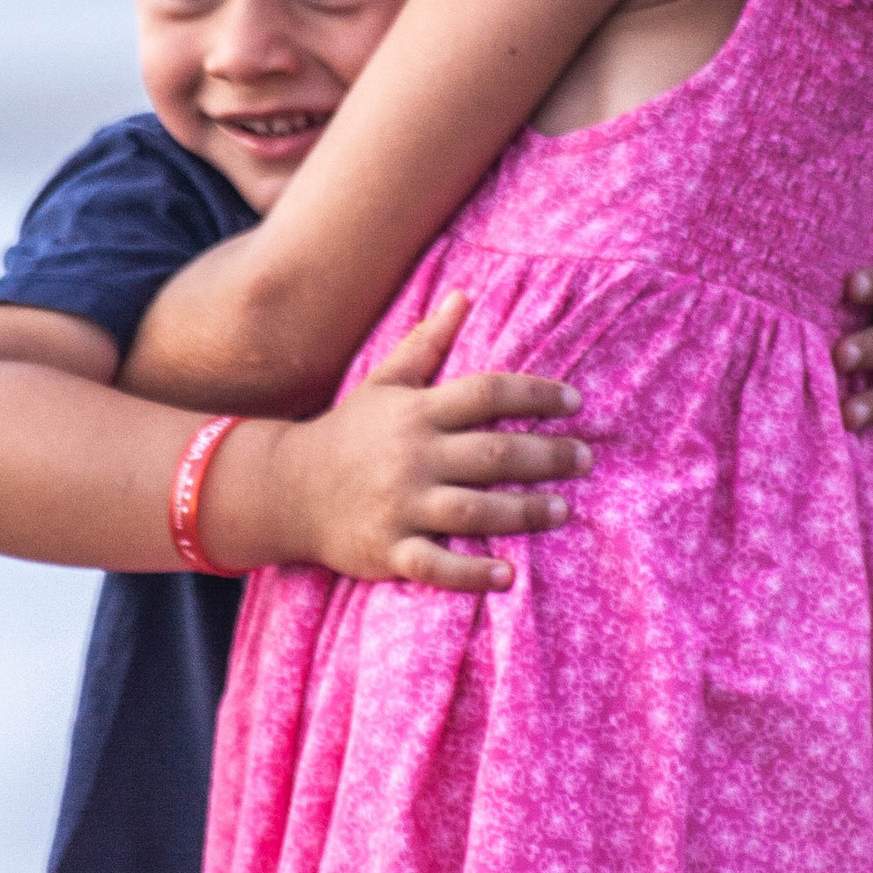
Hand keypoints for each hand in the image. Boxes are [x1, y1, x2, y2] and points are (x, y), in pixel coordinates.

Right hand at [260, 294, 590, 591]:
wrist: (287, 490)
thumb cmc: (348, 432)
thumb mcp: (384, 383)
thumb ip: (427, 342)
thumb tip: (464, 296)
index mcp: (416, 412)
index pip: (486, 393)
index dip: (534, 395)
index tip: (574, 402)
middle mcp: (412, 456)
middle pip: (492, 453)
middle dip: (546, 456)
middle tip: (585, 459)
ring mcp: (399, 505)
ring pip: (473, 509)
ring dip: (523, 511)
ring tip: (562, 509)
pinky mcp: (388, 549)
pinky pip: (436, 564)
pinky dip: (472, 574)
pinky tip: (508, 576)